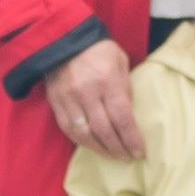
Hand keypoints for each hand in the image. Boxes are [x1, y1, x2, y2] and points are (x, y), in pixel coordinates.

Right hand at [43, 39, 141, 158]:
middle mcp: (87, 92)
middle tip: (127, 156)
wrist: (64, 38)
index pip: (122, 117)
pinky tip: (92, 145)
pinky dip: (82, 141)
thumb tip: (130, 116)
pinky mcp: (55, 102)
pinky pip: (68, 129)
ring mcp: (68, 98)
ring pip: (84, 134)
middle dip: (118, 147)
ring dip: (100, 149)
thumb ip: (126, 88)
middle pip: (104, 130)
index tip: (139, 151)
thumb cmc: (99, 50)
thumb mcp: (121, 62)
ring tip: (112, 155)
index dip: (131, 138)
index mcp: (107, 80)